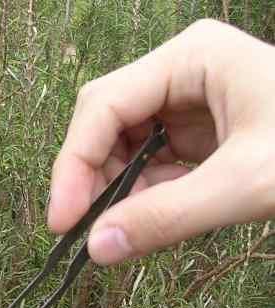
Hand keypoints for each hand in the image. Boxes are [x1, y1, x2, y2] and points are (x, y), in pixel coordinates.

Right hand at [48, 20, 274, 264]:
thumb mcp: (245, 184)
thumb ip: (169, 216)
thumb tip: (98, 248)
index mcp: (190, 58)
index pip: (104, 105)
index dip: (73, 164)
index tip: (63, 221)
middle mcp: (181, 74)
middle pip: (108, 125)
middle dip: (95, 180)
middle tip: (92, 232)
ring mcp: (188, 105)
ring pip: (126, 148)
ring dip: (120, 192)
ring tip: (131, 227)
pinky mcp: (197, 135)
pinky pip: (152, 165)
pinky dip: (145, 196)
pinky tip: (154, 216)